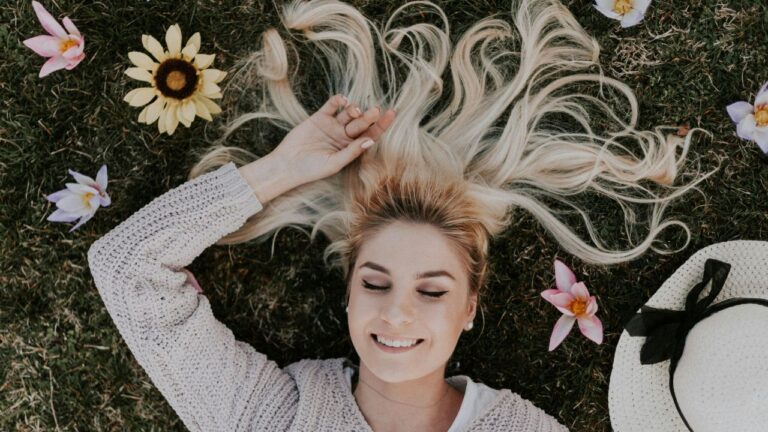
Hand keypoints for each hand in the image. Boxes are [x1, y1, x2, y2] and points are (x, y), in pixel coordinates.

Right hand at [269, 94, 395, 186]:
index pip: (371, 134)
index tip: (391, 114)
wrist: (288, 165)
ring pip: (348, 113)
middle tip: (375, 111)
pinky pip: (331, 106)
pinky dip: (338, 101)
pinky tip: (343, 101)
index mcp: (351, 147)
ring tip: (355, 111)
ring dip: (354, 109)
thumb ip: (352, 151)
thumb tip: (370, 140)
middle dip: (369, 117)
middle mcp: (344, 135)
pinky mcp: (319, 117)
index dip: (381, 125)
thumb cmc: (312, 169)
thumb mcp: (335, 163)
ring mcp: (332, 125)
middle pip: (361, 123)